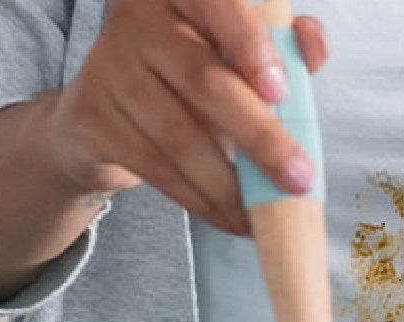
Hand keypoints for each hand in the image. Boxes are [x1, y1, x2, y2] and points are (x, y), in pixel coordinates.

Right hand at [47, 0, 329, 235]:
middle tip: (299, 177)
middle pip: (204, 81)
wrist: (104, 108)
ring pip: (179, 136)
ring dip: (231, 184)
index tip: (281, 91)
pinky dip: (201, 201)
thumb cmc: (189, 71)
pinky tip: (233, 219)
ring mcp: (108, 68)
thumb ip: (280, 43)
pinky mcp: (91, 117)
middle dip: (260, 137)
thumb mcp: (236, 49)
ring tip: (266, 214)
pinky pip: (157, 168)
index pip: (217, 4)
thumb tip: (311, 43)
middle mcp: (137, 20)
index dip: (250, 44)